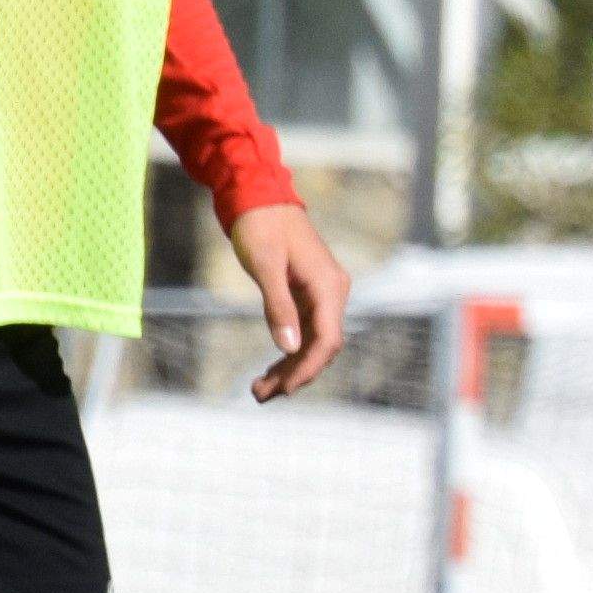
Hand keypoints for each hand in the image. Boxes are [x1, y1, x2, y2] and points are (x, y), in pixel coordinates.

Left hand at [229, 201, 350, 400]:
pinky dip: (288, 351)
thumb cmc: (261, 226)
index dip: (307, 369)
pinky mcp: (308, 294)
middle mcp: (333, 293)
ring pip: (312, 343)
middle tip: (259, 395)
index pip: (327, 340)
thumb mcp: (265, 266)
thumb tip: (287, 348)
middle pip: (321, 347)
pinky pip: (304, 331)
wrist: (259, 197)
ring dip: (289, 368)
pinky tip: (270, 368)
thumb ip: (278, 307)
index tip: (283, 390)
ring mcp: (322, 295)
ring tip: (258, 390)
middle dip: (294, 375)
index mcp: (329, 287)